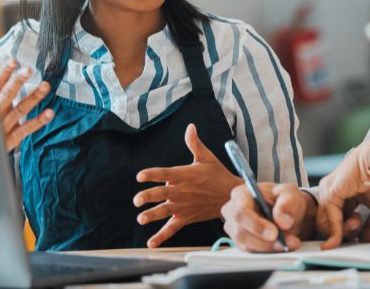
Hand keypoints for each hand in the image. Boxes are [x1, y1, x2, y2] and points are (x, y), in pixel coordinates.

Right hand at [0, 59, 53, 152]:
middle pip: (7, 95)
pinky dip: (38, 122)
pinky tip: (51, 113)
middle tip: (29, 69)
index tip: (14, 61)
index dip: (4, 73)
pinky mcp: (11, 139)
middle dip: (17, 82)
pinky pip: (26, 129)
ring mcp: (3, 126)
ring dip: (34, 98)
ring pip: (20, 110)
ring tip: (46, 86)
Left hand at [133, 123, 243, 247]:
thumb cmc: (218, 174)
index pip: (165, 173)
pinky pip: (173, 228)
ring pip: (165, 211)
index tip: (140, 176)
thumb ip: (194, 143)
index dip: (152, 174)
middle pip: (163, 194)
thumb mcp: (207, 157)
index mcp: (185, 175)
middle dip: (149, 197)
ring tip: (141, 218)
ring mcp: (184, 206)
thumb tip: (190, 126)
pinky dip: (162, 236)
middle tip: (137, 200)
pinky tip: (151, 243)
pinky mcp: (187, 217)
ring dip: (153, 215)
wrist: (232, 195)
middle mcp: (182, 191)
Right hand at [220, 182, 316, 252]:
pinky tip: (283, 247)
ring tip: (289, 244)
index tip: (274, 233)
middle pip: (240, 232)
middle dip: (263, 241)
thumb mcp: (290, 194)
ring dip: (269, 248)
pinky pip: (252, 253)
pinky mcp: (242, 244)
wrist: (288, 213)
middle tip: (284, 243)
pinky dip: (268, 252)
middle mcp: (233, 212)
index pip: (241, 211)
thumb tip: (282, 221)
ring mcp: (235, 230)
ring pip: (246, 245)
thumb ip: (288, 204)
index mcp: (241, 195)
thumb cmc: (284, 200)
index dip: (256, 224)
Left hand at [316, 138, 369, 248]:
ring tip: (357, 224)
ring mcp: (328, 190)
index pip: (338, 218)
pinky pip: (329, 218)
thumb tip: (366, 242)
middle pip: (328, 222)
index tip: (358, 237)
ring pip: (324, 223)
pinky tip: (352, 229)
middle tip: (358, 230)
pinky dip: (338, 230)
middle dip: (343, 232)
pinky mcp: (329, 192)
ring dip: (341, 232)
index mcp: (344, 193)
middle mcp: (333, 191)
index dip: (347, 231)